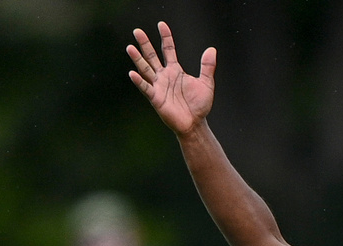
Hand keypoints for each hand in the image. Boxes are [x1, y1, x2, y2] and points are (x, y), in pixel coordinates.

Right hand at [127, 21, 215, 135]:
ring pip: (146, 69)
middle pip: (152, 56)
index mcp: (175, 71)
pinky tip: (133, 73)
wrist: (195, 123)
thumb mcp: (206, 83)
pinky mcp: (156, 98)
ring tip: (130, 47)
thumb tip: (211, 49)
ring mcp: (158, 86)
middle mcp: (164, 76)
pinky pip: (146, 88)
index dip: (166, 37)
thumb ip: (207, 66)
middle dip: (145, 44)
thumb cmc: (199, 105)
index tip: (162, 24)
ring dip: (138, 59)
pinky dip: (140, 81)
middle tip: (137, 31)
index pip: (168, 50)